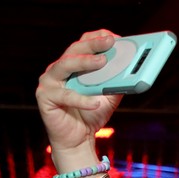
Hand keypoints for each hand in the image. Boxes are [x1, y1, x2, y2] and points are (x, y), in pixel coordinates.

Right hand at [35, 30, 122, 158]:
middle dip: (93, 44)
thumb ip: (117, 82)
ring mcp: (49, 81)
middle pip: (74, 50)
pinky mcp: (45, 97)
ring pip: (65, 65)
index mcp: (72, 65)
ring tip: (102, 62)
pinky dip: (82, 99)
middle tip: (109, 41)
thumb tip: (133, 69)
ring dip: (85, 62)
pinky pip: (66, 96)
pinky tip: (96, 102)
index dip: (97, 38)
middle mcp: (58, 69)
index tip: (114, 37)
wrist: (78, 140)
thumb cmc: (91, 115)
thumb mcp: (109, 96)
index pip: (82, 44)